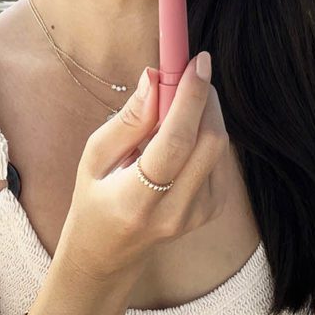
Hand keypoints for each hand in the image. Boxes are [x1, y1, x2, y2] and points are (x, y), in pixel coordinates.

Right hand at [55, 53, 229, 286]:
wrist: (110, 252)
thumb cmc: (95, 197)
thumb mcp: (95, 157)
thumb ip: (129, 119)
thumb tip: (156, 77)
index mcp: (137, 200)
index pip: (176, 143)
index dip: (191, 98)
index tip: (198, 62)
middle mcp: (175, 211)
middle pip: (209, 142)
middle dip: (204, 98)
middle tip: (189, 72)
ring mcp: (200, 214)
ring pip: (218, 146)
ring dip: (203, 115)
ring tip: (173, 111)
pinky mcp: (215, 209)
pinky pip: (219, 157)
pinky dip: (204, 135)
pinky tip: (179, 139)